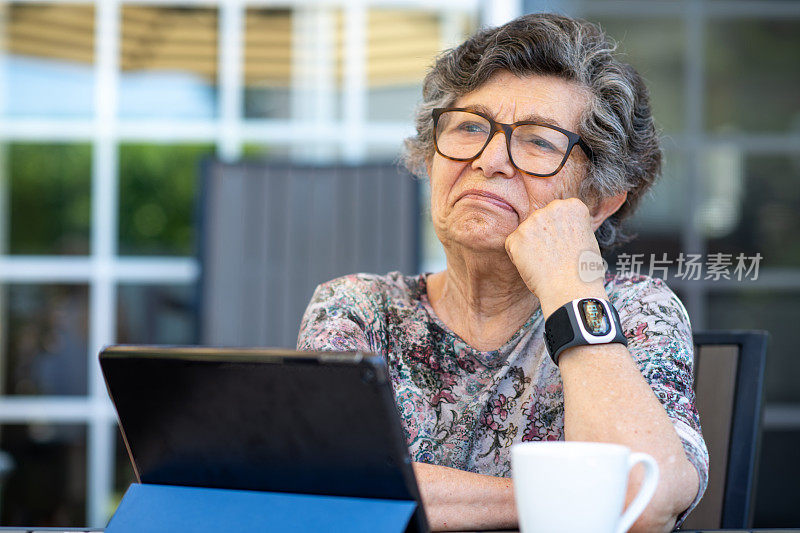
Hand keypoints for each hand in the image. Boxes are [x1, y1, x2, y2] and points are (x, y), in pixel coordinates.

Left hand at [504, 198, 606, 315]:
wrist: (571, 289)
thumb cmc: (583, 271)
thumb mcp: (587, 238)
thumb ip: (571, 226)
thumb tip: (560, 227)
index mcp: (573, 206)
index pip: (558, 214)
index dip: (560, 233)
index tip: (567, 246)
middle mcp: (552, 208)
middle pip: (541, 220)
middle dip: (543, 236)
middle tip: (555, 256)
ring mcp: (533, 221)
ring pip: (526, 232)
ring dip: (531, 246)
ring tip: (546, 262)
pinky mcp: (516, 236)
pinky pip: (513, 245)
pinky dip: (518, 257)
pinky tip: (534, 267)